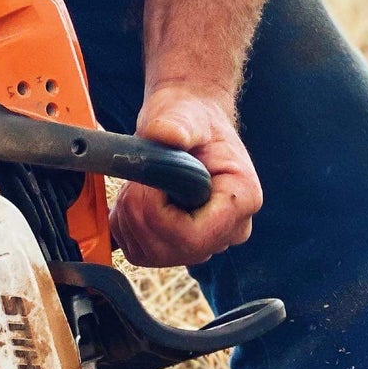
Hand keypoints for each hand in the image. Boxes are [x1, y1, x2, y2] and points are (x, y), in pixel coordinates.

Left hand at [109, 85, 262, 267]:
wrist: (189, 124)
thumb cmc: (192, 119)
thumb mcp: (186, 114)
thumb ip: (178, 124)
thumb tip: (166, 134)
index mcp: (242, 199)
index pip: (194, 236)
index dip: (158, 214)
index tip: (150, 182)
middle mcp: (230, 230)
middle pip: (172, 249)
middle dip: (140, 213)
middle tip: (139, 178)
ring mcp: (205, 243)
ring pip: (152, 254)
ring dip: (130, 218)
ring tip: (139, 183)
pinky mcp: (180, 246)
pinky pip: (140, 253)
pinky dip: (125, 227)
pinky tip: (135, 198)